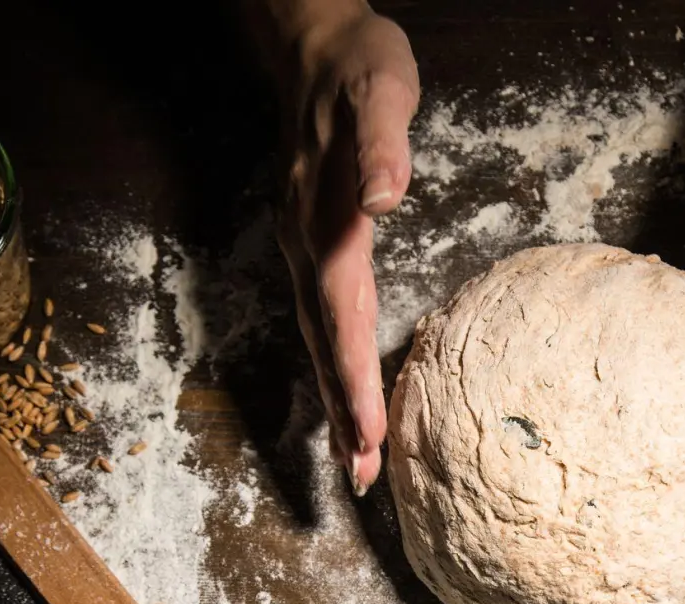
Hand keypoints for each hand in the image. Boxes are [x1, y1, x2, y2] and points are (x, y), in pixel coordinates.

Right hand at [274, 6, 417, 494]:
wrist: (313, 45)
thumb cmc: (358, 68)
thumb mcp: (380, 89)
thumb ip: (380, 146)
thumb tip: (382, 199)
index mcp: (326, 218)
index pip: (341, 311)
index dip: (354, 374)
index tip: (368, 431)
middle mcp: (306, 242)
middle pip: (323, 339)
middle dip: (342, 409)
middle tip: (358, 476)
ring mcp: (302, 245)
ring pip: (318, 334)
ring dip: (335, 397)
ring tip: (353, 457)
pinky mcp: (310, 243)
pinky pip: (322, 315)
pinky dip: (335, 361)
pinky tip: (348, 390)